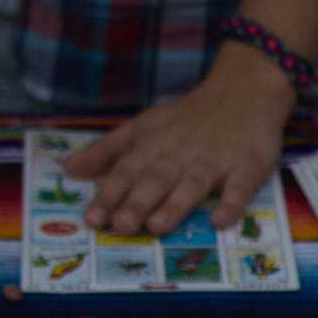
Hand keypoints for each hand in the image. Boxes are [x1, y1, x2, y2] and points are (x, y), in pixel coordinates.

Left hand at [66, 45, 294, 234]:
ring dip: (176, 204)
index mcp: (154, 144)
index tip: (93, 218)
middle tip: (122, 226)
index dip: (110, 194)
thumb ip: (108, 150)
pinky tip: (220, 221)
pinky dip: (231, 203)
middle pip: (157, 178)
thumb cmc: (189, 117)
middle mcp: (182, 152)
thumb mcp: (144, 126)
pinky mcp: (247, 166)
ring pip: (193, 183)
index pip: (127, 170)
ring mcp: (216, 160)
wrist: (244, 91)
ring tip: (158, 226)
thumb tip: (69, 169)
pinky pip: (239, 187)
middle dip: (138, 202)